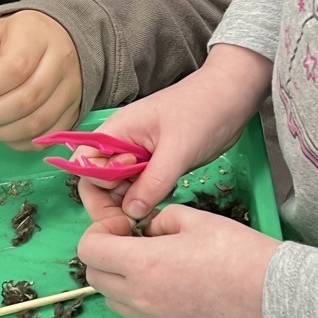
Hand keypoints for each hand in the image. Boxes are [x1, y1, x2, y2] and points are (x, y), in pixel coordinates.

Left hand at [0, 10, 81, 148]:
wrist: (58, 40)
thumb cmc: (21, 38)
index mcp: (37, 38)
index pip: (14, 69)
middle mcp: (60, 64)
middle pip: (26, 101)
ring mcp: (70, 90)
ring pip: (35, 124)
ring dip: (0, 132)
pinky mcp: (72, 112)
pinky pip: (44, 138)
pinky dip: (18, 142)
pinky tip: (2, 130)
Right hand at [78, 45, 272, 221]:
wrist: (231, 97)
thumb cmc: (203, 111)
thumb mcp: (178, 149)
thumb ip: (153, 182)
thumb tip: (131, 212)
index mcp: (116, 132)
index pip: (85, 166)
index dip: (97, 190)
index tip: (121, 209)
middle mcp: (121, 144)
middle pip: (98, 181)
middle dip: (112, 204)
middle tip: (138, 220)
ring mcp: (137, 155)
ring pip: (119, 188)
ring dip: (130, 204)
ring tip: (153, 213)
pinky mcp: (154, 164)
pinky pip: (139, 187)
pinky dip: (146, 199)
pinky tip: (161, 204)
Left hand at [78, 204, 279, 317]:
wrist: (276, 298)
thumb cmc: (238, 253)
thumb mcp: (195, 219)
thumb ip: (160, 220)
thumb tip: (146, 229)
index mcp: (142, 264)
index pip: (88, 251)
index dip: (99, 232)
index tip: (125, 225)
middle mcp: (141, 297)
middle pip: (93, 277)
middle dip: (104, 254)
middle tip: (133, 239)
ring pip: (112, 299)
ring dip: (117, 277)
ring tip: (149, 260)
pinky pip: (136, 313)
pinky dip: (136, 295)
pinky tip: (166, 278)